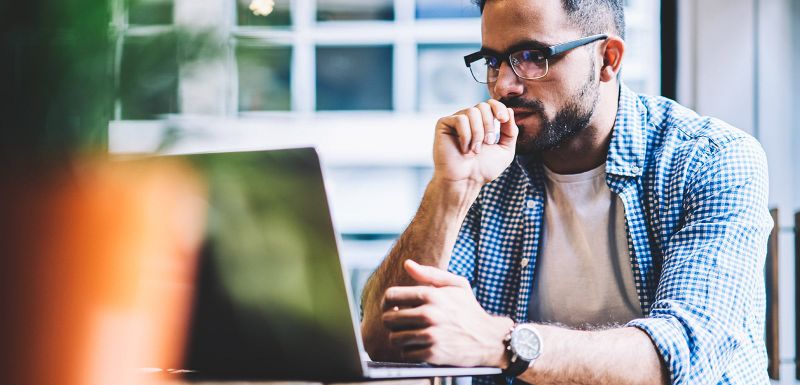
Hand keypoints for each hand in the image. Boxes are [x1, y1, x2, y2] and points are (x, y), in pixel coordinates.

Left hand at [381, 260, 512, 366]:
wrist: (490, 339)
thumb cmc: (470, 310)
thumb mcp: (457, 285)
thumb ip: (430, 273)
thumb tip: (407, 264)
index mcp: (431, 294)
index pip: (391, 296)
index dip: (387, 302)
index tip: (392, 307)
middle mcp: (429, 314)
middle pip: (388, 318)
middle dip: (392, 321)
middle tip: (401, 323)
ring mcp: (431, 335)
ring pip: (395, 338)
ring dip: (399, 338)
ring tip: (410, 335)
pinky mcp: (433, 354)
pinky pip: (406, 353)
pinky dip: (410, 351)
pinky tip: (420, 346)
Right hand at [433, 100, 518, 186]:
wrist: (465, 182)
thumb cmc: (483, 169)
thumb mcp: (505, 150)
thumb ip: (510, 131)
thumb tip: (510, 110)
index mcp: (482, 123)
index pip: (491, 104)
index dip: (499, 107)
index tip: (504, 119)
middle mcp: (468, 120)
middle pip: (482, 106)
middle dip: (489, 124)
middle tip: (488, 143)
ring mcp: (455, 121)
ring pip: (472, 111)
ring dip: (478, 133)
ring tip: (475, 150)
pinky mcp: (443, 125)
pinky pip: (459, 120)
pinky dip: (466, 135)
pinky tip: (464, 149)